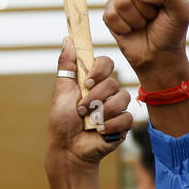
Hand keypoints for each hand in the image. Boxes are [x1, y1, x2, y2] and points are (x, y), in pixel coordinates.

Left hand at [46, 37, 131, 173]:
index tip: (86, 82)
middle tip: (82, 109)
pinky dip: (111, 124)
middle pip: (113, 82)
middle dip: (96, 97)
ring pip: (123, 98)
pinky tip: (100, 130)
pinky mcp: (123, 125)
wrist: (68, 149)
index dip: (100, 70)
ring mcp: (117, 108)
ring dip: (103, 111)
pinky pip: (127, 117)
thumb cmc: (62, 122)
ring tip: (91, 121)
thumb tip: (67, 39)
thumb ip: (66, 65)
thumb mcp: (61, 91)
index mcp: (93, 82)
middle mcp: (107, 93)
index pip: (106, 63)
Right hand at [103, 0, 188, 88]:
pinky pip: (112, 15)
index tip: (165, 9)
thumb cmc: (171, 32)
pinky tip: (131, 30)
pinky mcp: (110, 12)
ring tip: (143, 25)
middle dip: (147, 10)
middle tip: (153, 19)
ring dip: (136, 20)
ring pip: (122, 3)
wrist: (159, 56)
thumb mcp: (181, 11)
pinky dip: (124, 28)